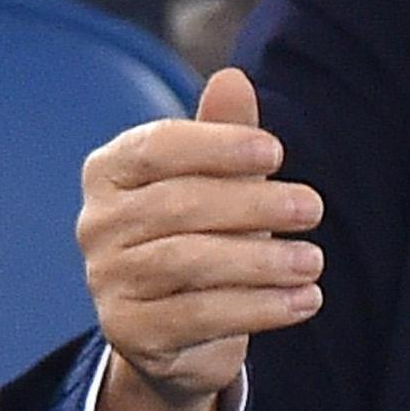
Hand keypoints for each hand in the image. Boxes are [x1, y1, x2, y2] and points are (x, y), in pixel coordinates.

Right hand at [78, 66, 322, 410]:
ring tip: (313, 260)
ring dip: (261, 261)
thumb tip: (233, 78)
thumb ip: (224, 135)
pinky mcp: (128, 333)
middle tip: (313, 208)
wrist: (178, 331)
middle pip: (178, 205)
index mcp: (109, 173)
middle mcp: (96, 224)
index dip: (217, 146)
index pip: (156, 148)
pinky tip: (305, 300)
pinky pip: (198, 316)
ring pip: (189, 261)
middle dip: (254, 204)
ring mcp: (106, 280)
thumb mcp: (218, 183)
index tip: (276, 152)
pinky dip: (259, 308)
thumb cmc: (203, 235)